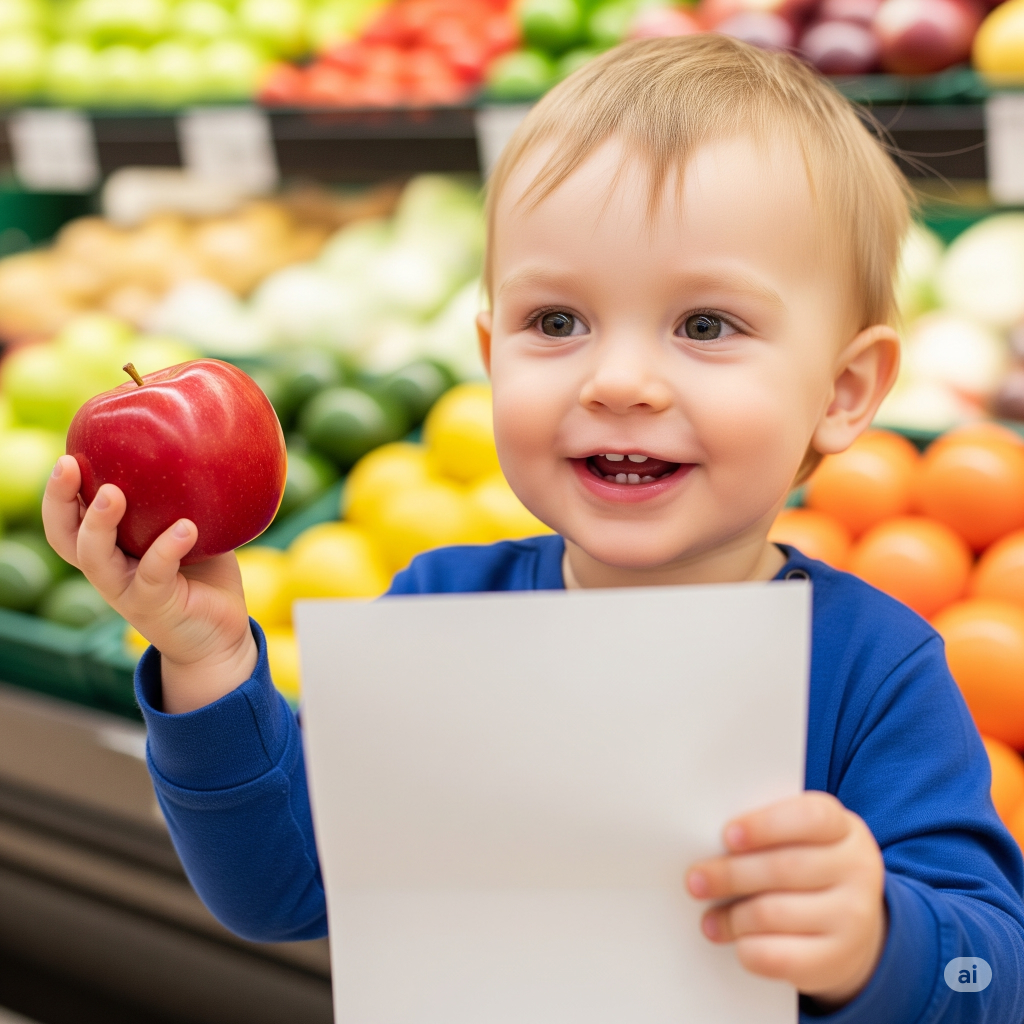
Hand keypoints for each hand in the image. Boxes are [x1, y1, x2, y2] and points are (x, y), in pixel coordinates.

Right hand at [43, 455, 257, 713]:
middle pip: (66, 537)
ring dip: (100, 524)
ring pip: (95, 558)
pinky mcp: (155, 607)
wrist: (221, 637)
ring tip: (114, 493)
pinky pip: (154, 574)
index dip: (59, 493)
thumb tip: (203, 447)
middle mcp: (110, 571)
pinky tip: (187, 528)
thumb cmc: (204, 577)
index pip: (69, 521)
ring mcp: (128, 591)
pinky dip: (167, 548)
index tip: (67, 456)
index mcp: (112, 551)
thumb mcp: (192, 531)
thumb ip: (186, 501)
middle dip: (60, 500)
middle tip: (69, 464)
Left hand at [686, 791, 885, 1008]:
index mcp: (844, 828)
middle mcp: (858, 870)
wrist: (853, 928)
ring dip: (732, 917)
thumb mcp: (803, 840)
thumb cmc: (809, 869)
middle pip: (784, 867)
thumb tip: (705, 840)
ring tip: (710, 919)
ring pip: (775, 913)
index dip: (765, 825)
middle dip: (731, 874)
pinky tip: (736, 943)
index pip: (810, 818)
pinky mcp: (838, 959)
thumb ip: (766, 832)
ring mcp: (853, 918)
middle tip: (695, 880)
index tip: (727, 835)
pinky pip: (780, 956)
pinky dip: (749, 949)